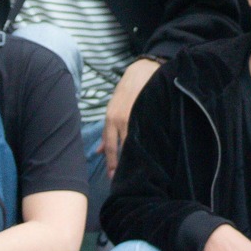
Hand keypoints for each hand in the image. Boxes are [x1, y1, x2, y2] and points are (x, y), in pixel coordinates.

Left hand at [101, 58, 161, 175]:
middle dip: (121, 164)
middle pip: (121, 147)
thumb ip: (106, 131)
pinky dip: (148, 143)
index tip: (112, 176)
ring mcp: (136, 115)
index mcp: (111, 118)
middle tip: (123, 180)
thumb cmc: (126, 90)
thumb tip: (98, 151)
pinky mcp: (148, 112)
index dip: (111, 163)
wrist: (142, 70)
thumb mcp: (112, 109)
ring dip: (135, 156)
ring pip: (134, 141)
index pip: (109, 146)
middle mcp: (122, 119)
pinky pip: (147, 132)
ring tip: (139, 170)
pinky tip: (151, 153)